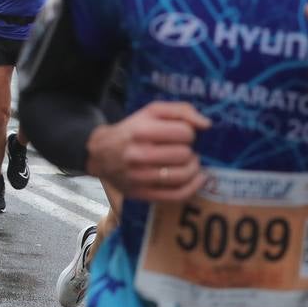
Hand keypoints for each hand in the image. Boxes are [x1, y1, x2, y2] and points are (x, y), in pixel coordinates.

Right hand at [86, 101, 208, 201]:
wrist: (101, 154)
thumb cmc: (132, 130)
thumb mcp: (151, 111)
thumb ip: (181, 111)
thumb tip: (206, 124)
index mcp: (141, 131)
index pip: (184, 133)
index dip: (189, 133)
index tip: (182, 135)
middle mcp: (139, 155)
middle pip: (185, 154)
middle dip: (190, 151)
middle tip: (184, 150)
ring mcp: (140, 177)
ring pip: (184, 175)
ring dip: (194, 168)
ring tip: (189, 162)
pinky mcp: (143, 194)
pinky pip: (177, 195)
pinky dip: (193, 187)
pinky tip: (196, 179)